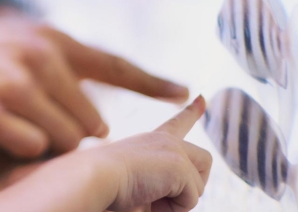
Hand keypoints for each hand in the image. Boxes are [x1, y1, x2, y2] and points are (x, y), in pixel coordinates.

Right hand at [0, 16, 188, 157]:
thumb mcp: (23, 44)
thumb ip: (64, 66)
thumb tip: (103, 110)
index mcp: (53, 40)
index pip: (114, 64)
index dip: (152, 82)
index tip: (187, 93)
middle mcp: (39, 56)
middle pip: (91, 122)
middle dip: (73, 133)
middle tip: (40, 124)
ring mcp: (13, 82)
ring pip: (64, 140)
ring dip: (47, 145)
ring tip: (17, 125)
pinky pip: (29, 147)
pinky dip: (22, 149)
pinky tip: (2, 135)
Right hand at [102, 96, 211, 211]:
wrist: (92, 177)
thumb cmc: (104, 186)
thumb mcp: (134, 181)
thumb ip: (154, 182)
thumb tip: (177, 198)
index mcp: (151, 140)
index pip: (177, 123)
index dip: (192, 111)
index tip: (201, 98)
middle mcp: (165, 141)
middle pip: (205, 161)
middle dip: (195, 184)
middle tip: (165, 198)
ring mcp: (174, 150)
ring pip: (198, 187)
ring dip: (178, 203)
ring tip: (149, 200)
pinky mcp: (179, 165)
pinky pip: (192, 199)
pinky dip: (172, 209)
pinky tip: (150, 201)